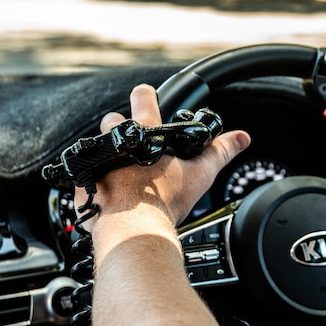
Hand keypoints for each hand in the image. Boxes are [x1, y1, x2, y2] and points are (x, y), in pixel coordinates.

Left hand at [74, 84, 249, 227]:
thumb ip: (220, 153)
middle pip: (113, 120)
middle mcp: (115, 141)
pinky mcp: (83, 182)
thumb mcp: (200, 175)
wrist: (132, 230)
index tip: (148, 96)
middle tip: (137, 147)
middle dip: (122, 129)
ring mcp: (96, 160)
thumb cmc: (162, 202)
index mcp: (144, 133)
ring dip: (109, 156)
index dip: (146, 94)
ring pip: (100, 148)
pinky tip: (112, 194)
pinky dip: (98, 182)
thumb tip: (242, 138)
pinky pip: (88, 176)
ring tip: (124, 173)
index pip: (142, 96)